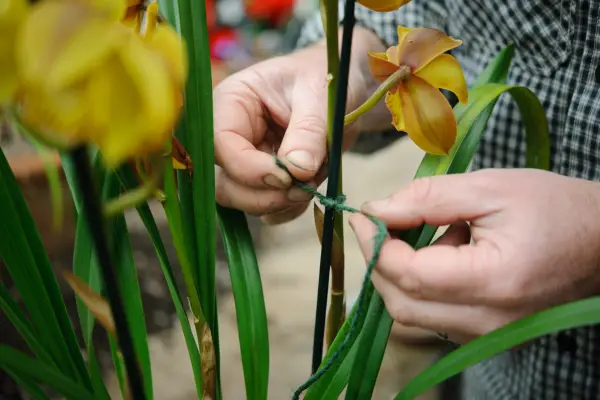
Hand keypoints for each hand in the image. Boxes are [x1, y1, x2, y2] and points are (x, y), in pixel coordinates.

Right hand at [213, 28, 388, 223]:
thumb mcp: (320, 95)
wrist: (340, 89)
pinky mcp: (263, 181)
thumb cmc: (324, 78)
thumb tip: (297, 170)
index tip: (288, 177)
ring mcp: (245, 161)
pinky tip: (311, 188)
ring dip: (281, 202)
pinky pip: (266, 209)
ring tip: (314, 179)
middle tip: (305, 187)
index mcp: (232, 103)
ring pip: (243, 201)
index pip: (220, 146)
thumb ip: (307, 131)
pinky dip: (289, 208)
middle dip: (265, 194)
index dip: (250, 169)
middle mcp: (231, 136)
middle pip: (225, 184)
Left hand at [349, 169, 599, 343]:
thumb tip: (376, 211)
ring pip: (413, 315)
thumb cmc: (553, 207)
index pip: (409, 275)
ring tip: (428, 234)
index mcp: (494, 281)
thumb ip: (427, 198)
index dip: (375, 246)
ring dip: (400, 274)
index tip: (362, 217)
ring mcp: (489, 334)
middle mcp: (490, 321)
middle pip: (402, 305)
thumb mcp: (489, 188)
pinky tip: (442, 254)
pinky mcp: (488, 334)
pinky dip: (421, 286)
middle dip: (379, 263)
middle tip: (379, 225)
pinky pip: (433, 316)